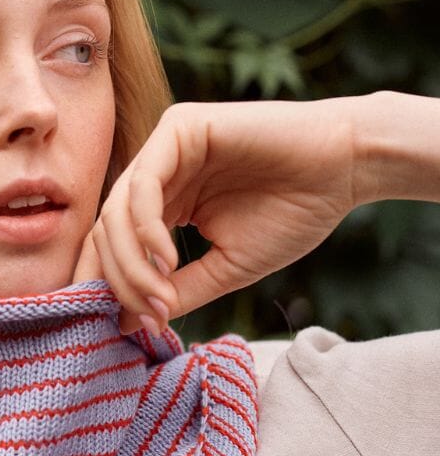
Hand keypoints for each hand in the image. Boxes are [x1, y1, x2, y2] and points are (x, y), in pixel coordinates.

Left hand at [75, 97, 367, 333]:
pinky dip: (146, 230)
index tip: (127, 328)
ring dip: (131, 263)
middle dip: (118, 280)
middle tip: (147, 316)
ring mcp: (163, 147)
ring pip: (117, 211)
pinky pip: (143, 185)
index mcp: (162, 202)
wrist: (347, 168)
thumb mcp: (225, 268)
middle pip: (107, 230)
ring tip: (160, 297)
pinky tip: (167, 260)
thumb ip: (174, 290)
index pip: (114, 244)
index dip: (111, 287)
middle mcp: (155, 173)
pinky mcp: (178, 128)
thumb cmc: (293, 215)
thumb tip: (123, 325)